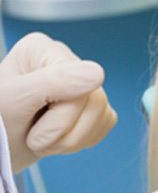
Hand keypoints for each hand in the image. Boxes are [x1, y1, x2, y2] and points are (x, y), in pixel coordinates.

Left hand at [0, 32, 116, 171]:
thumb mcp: (15, 102)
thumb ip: (53, 82)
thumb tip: (98, 73)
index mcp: (44, 50)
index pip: (79, 84)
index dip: (59, 116)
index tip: (27, 120)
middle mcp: (67, 61)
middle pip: (95, 101)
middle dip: (64, 132)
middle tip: (33, 136)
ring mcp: (83, 83)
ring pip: (103, 114)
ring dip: (71, 140)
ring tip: (43, 138)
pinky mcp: (93, 105)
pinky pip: (106, 123)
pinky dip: (82, 141)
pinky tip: (58, 138)